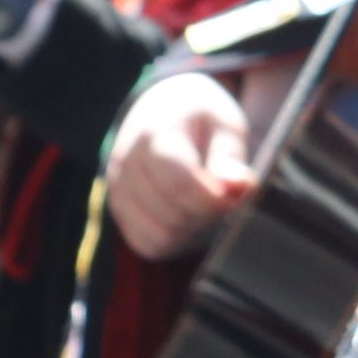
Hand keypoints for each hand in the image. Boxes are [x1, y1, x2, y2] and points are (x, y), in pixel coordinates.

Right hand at [103, 72, 259, 260]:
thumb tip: (237, 186)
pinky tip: (192, 216)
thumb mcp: (223, 123)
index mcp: (152, 136)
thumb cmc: (199, 119)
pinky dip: (177, 240)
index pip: (177, 184)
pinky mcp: (121, 215)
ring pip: (162, 237)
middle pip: (172, 217)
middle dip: (208, 215)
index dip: (213, 199)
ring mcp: (118, 193)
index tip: (239, 195)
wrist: (162, 112)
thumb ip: (230, 156)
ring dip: (195, 230)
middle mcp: (126, 167)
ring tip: (210, 205)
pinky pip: (150, 246)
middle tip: (229, 198)